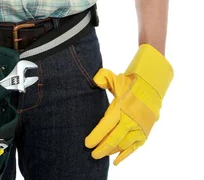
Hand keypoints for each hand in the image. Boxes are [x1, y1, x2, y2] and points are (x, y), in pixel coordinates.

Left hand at [84, 44, 173, 165]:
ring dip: (111, 151)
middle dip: (102, 148)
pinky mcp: (145, 133)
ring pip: (123, 145)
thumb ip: (103, 77)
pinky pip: (134, 148)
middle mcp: (131, 120)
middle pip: (114, 139)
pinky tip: (116, 161)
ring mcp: (139, 128)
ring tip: (101, 154)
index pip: (106, 126)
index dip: (96, 136)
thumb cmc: (130, 83)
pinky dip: (125, 155)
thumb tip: (95, 81)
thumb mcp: (115, 78)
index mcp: (122, 107)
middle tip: (92, 153)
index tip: (87, 143)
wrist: (152, 87)